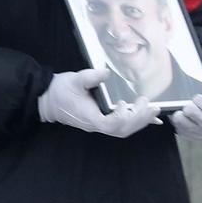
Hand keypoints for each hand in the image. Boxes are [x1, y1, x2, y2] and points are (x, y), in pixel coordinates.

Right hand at [37, 67, 159, 137]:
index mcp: (90, 117)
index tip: (125, 103)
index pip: (110, 125)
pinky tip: (150, 120)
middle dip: (138, 119)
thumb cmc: (59, 90)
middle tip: (151, 105)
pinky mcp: (102, 121)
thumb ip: (90, 77)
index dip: (121, 117)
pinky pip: (121, 126)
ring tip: (154, 110)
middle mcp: (96, 125)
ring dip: (140, 121)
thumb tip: (107, 72)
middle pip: (122, 130)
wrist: (47, 99)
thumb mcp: (74, 80)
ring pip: (123, 130)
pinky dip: (136, 122)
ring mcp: (99, 125)